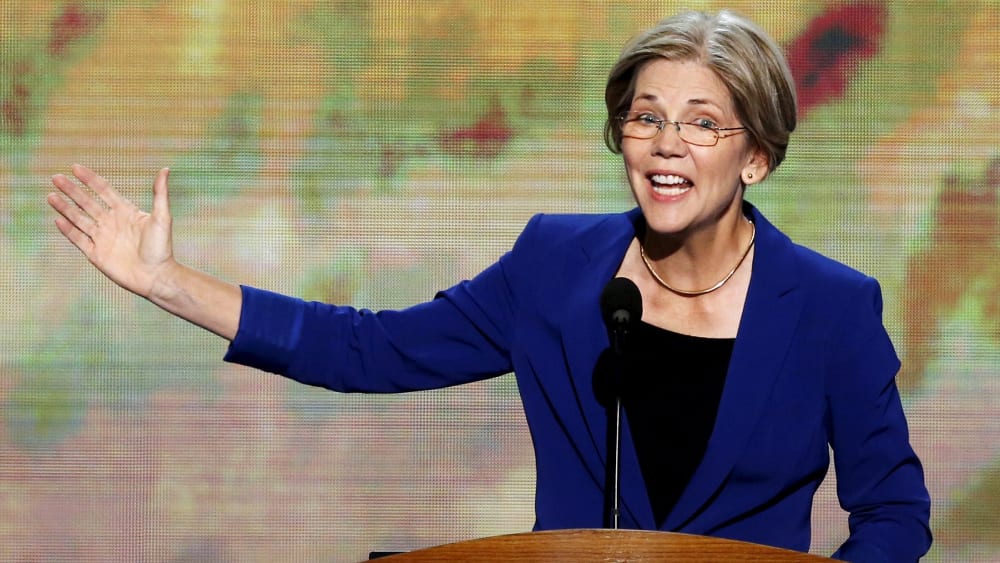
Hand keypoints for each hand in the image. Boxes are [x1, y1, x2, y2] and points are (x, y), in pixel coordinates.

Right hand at [48, 164, 175, 299]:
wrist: (156, 276)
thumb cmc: (162, 248)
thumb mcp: (162, 217)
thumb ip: (160, 193)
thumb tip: (166, 169)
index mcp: (125, 212)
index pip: (104, 190)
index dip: (90, 179)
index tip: (75, 167)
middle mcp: (111, 223)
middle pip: (87, 203)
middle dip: (72, 190)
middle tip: (56, 178)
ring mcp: (102, 238)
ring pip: (79, 219)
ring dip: (65, 208)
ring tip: (51, 195)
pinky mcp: (96, 254)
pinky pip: (79, 240)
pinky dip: (68, 230)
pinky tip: (57, 220)